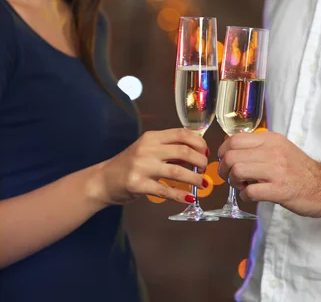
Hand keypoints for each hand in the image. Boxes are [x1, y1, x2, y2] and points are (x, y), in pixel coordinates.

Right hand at [89, 129, 209, 206]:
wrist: (102, 180)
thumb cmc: (129, 164)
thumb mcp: (149, 151)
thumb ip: (171, 151)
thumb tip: (198, 153)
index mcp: (152, 137)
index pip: (182, 134)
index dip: (199, 142)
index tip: (206, 152)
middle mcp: (147, 149)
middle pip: (184, 151)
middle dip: (200, 161)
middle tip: (205, 169)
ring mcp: (141, 167)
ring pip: (177, 172)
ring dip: (195, 179)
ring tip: (204, 184)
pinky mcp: (137, 185)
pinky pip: (165, 190)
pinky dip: (180, 195)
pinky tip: (189, 198)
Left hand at [217, 132, 320, 217]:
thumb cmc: (301, 170)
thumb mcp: (281, 148)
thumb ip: (258, 146)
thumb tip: (229, 144)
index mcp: (272, 140)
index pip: (234, 139)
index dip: (223, 152)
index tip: (225, 161)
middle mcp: (274, 152)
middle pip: (232, 156)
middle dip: (224, 170)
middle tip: (231, 177)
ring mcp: (277, 171)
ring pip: (238, 171)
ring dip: (234, 182)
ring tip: (243, 186)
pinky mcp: (280, 190)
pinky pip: (249, 192)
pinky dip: (245, 196)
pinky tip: (252, 195)